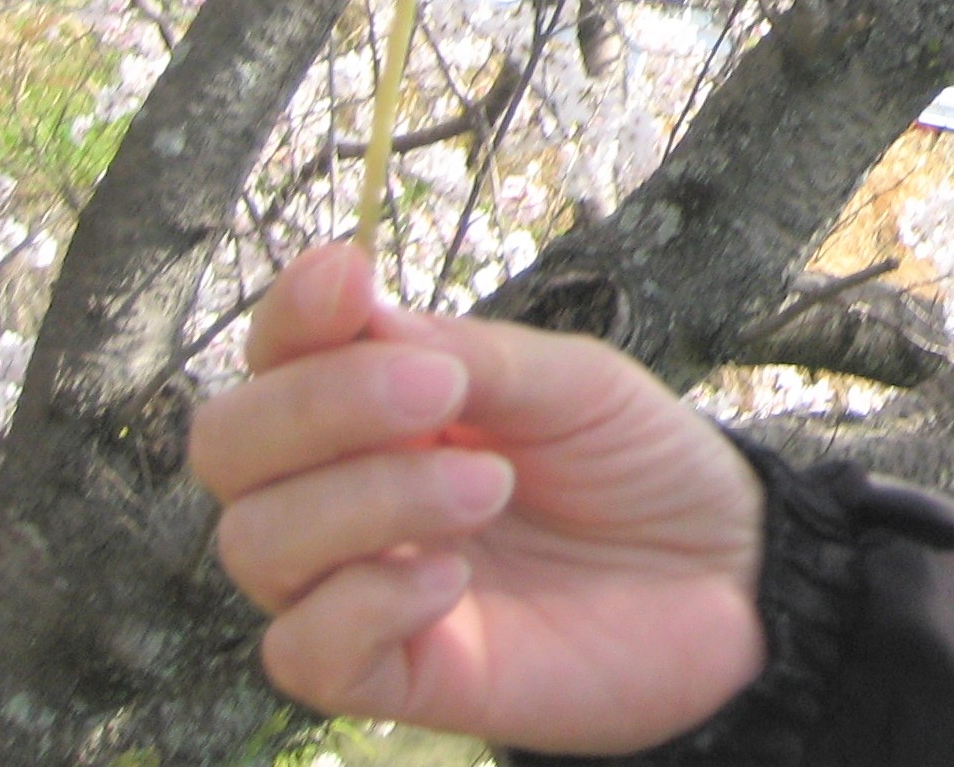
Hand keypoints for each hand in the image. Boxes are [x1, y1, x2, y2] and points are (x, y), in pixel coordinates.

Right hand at [190, 244, 766, 752]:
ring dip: (365, 499)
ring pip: (255, 543)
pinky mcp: (394, 675)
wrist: (726, 574)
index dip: (289, 314)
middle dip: (316, 406)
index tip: (347, 279)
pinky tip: (453, 577)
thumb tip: (358, 311)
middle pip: (226, 447)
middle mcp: (344, 492)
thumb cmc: (639, 462)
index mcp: (377, 405)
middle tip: (437, 391)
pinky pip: (300, 651)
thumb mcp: (574, 381)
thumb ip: (470, 352)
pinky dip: (363, 602)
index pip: (274, 355)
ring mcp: (360, 585)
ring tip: (489, 486)